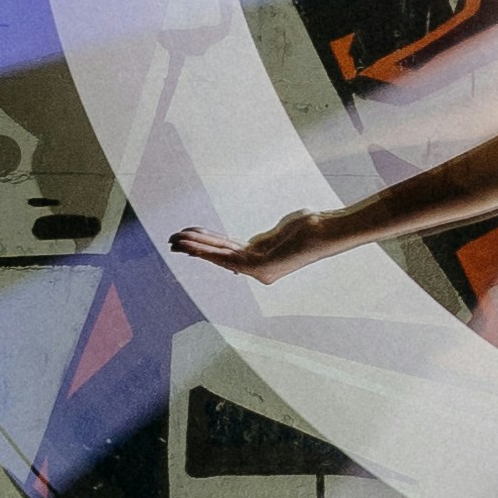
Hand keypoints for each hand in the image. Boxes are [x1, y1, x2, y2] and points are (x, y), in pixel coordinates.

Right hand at [169, 211, 338, 281]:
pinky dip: (206, 251)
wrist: (325, 231)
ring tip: (174, 241)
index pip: (226, 251)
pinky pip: (225, 258)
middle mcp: (257, 269)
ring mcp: (257, 270)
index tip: (187, 235)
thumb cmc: (309, 226)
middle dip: (194, 247)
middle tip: (172, 241)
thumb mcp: (281, 230)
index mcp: (260, 260)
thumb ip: (264, 239)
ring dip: (194, 248)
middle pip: (219, 255)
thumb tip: (253, 242)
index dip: (205, 244)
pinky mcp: (258, 268)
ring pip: (218, 257)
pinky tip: (191, 245)